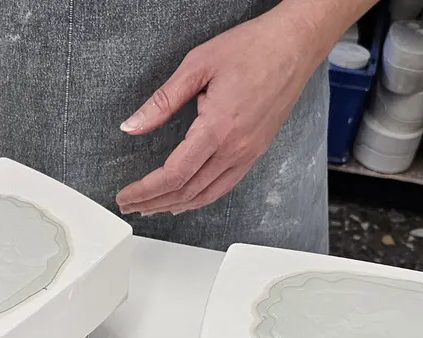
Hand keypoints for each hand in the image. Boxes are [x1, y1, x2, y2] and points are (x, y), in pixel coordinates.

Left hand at [115, 12, 319, 215]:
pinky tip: (185, 199)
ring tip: (150, 208)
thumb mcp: (197, 65)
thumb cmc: (252, 48)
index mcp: (217, 128)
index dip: (145, 190)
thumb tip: (132, 126)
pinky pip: (225, 185)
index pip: (174, 174)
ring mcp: (249, 153)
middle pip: (187, 191)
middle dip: (153, 202)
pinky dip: (201, 198)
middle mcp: (236, 148)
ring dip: (175, 205)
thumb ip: (162, 101)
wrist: (296, 44)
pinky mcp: (257, 151)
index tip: (125, 196)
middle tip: (129, 205)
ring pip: (207, 194)